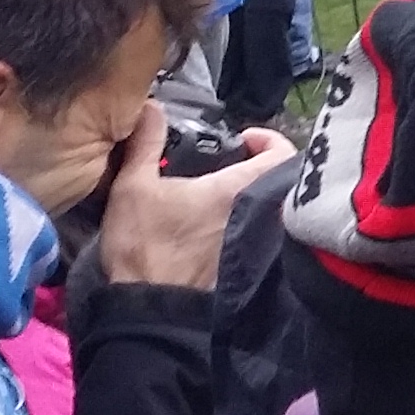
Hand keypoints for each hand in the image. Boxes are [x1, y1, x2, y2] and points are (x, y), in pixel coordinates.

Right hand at [97, 103, 296, 288]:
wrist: (152, 307)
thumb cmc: (144, 245)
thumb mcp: (133, 186)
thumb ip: (145, 142)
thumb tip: (152, 107)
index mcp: (239, 189)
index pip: (282, 153)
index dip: (268, 139)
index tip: (243, 139)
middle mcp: (260, 213)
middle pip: (278, 179)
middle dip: (259, 166)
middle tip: (230, 161)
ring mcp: (259, 240)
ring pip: (270, 206)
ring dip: (253, 193)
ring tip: (220, 188)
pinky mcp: (250, 261)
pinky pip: (260, 229)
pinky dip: (249, 218)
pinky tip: (218, 220)